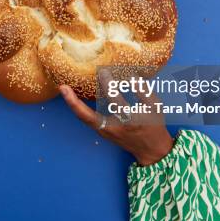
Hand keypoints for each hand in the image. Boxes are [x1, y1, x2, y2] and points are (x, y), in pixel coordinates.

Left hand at [59, 85, 173, 165]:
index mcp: (130, 120)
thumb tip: (129, 75)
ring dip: (73, 104)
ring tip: (63, 88)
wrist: (150, 149)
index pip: (115, 100)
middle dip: (75, 102)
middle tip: (64, 86)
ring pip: (85, 119)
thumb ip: (143, 90)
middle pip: (89, 116)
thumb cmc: (154, 124)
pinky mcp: (102, 132)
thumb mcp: (156, 106)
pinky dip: (79, 108)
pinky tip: (71, 96)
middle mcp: (114, 128)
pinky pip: (87, 119)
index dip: (108, 84)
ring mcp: (106, 132)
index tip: (103, 70)